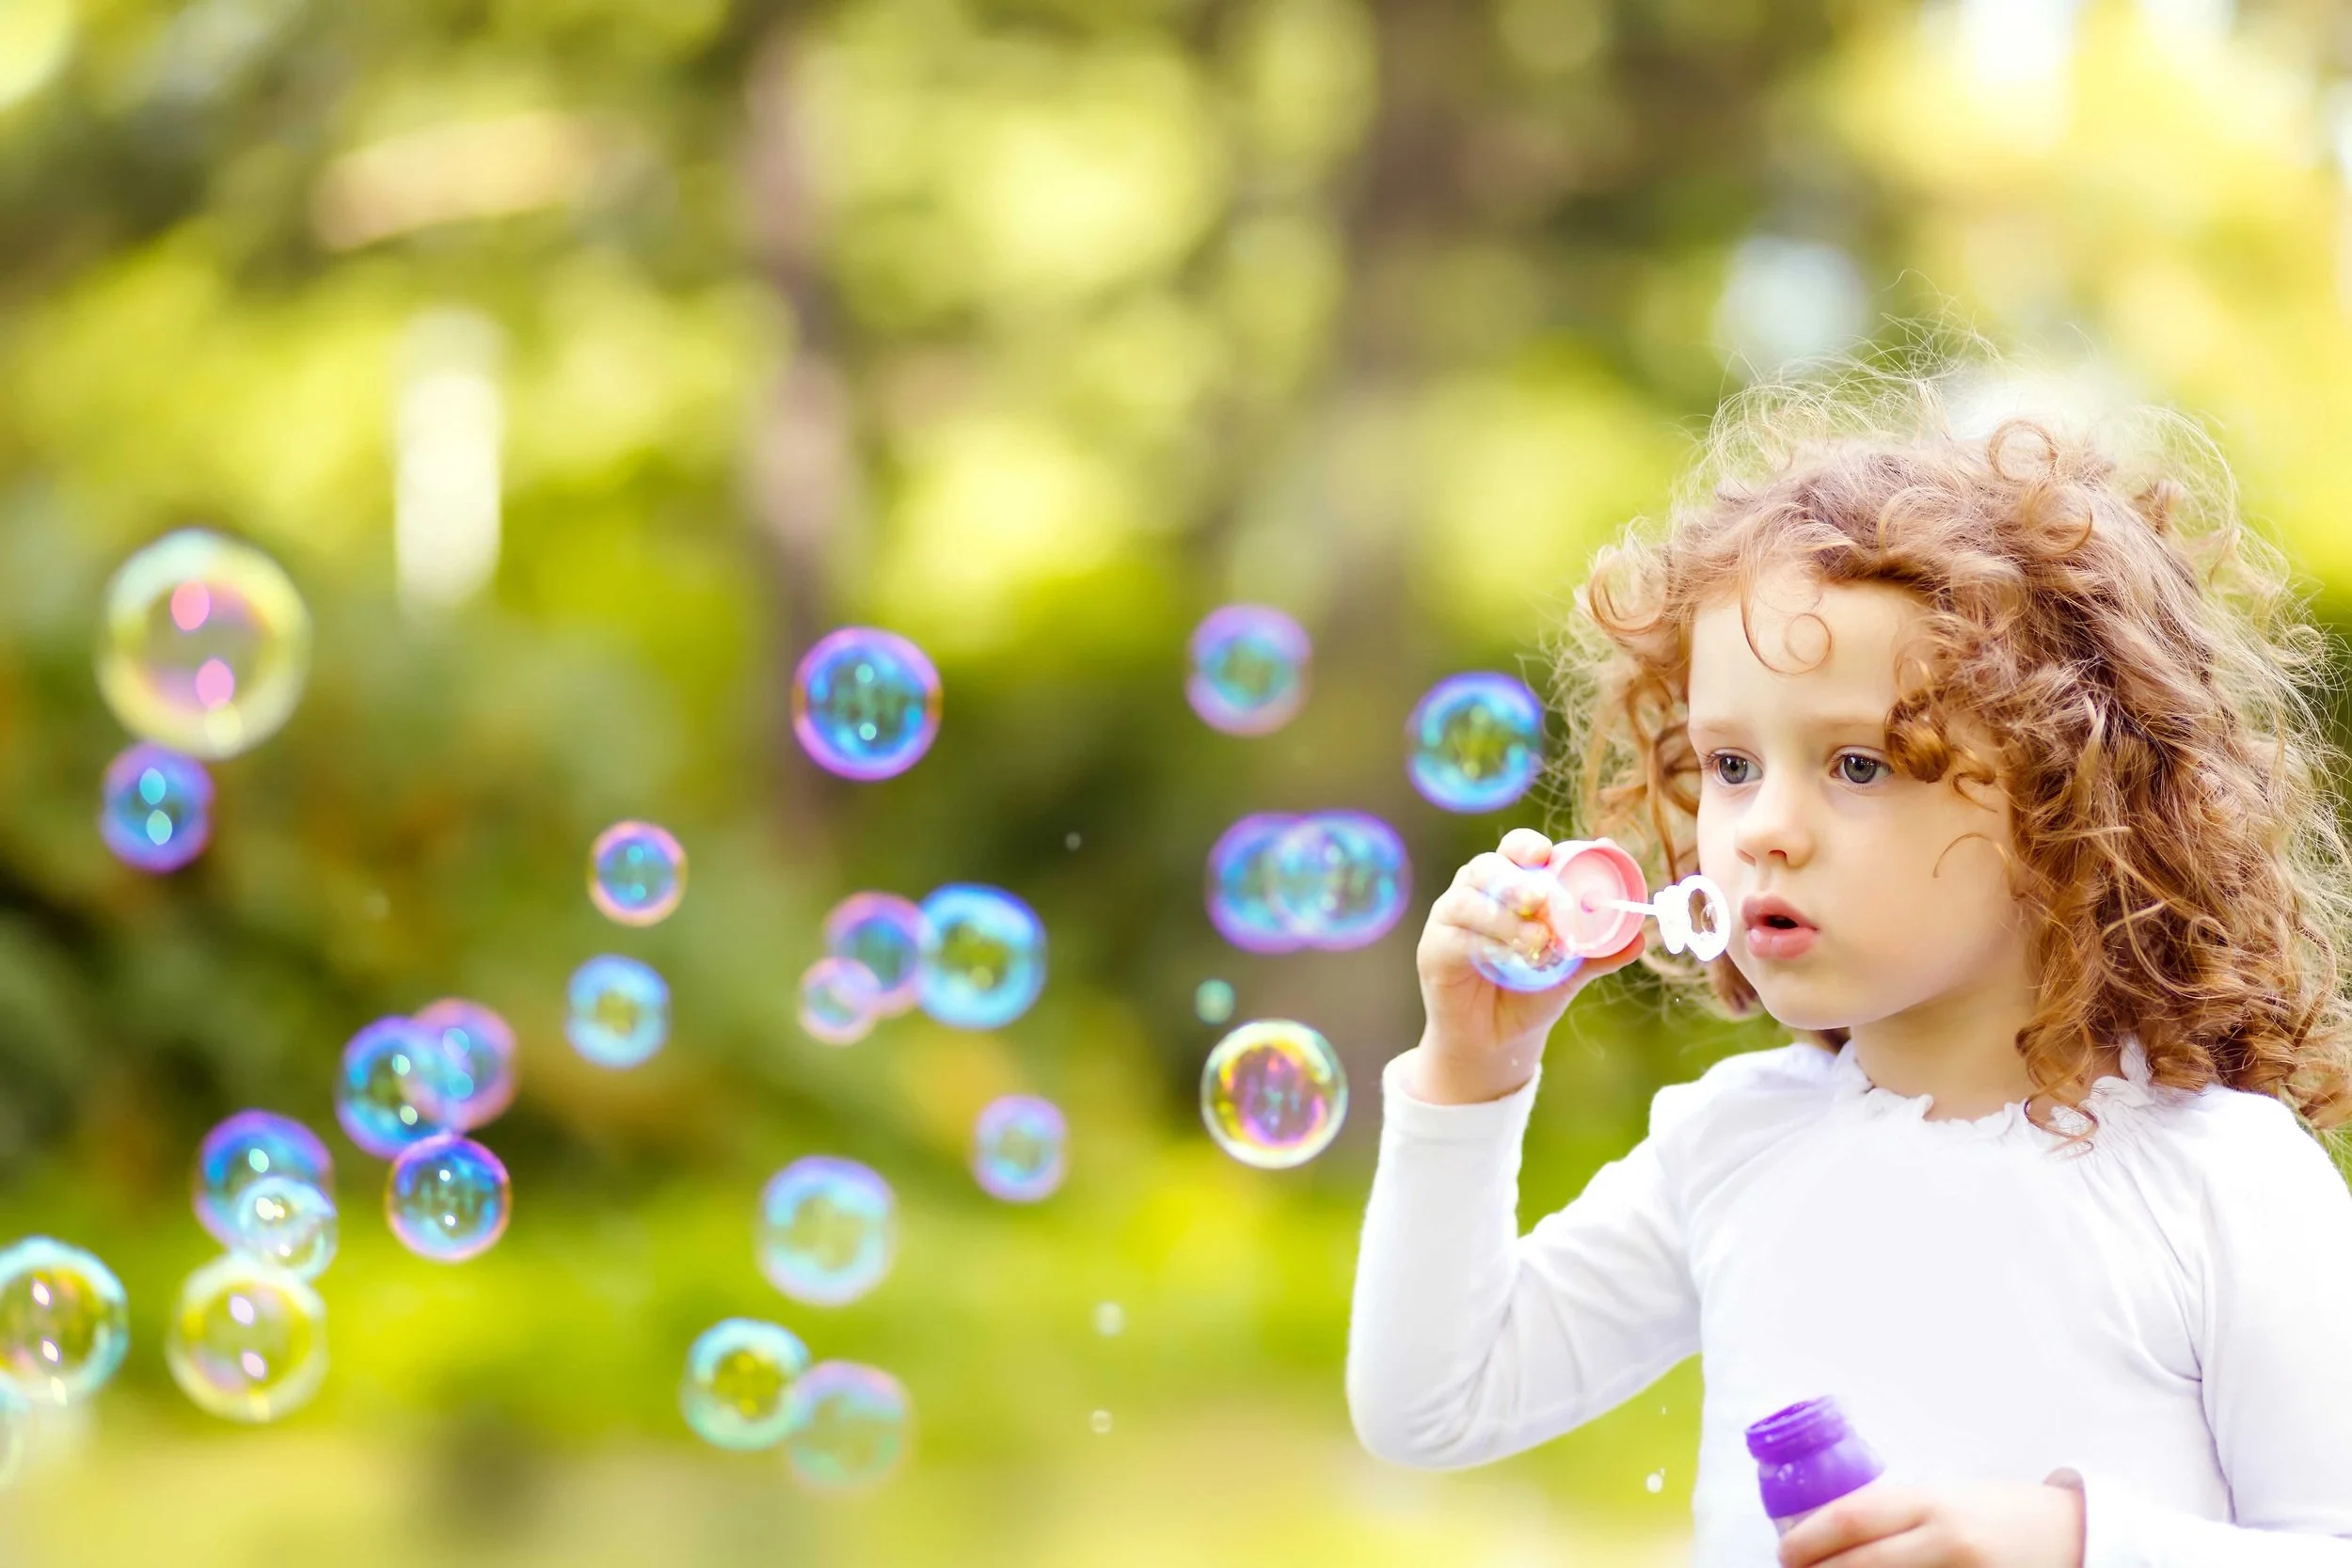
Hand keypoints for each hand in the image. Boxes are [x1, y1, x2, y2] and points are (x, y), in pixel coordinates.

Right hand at [1406, 828, 1646, 1104]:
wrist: (1497, 1041)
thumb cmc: (1530, 993)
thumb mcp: (1572, 971)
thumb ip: (1600, 952)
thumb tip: (1639, 938)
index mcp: (1509, 884)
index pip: (1515, 849)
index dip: (1528, 846)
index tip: (1549, 855)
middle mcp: (1475, 892)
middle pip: (1486, 866)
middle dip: (1515, 879)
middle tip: (1543, 900)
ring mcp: (1450, 918)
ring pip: (1469, 899)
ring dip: (1506, 917)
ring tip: (1539, 943)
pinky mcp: (1434, 948)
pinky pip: (1457, 936)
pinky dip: (1487, 945)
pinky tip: (1511, 961)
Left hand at [1777, 1480, 2084, 1567]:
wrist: (2076, 1539)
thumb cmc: (2001, 1515)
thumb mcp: (1947, 1499)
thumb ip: (1896, 1514)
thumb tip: (1824, 1532)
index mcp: (1934, 1503)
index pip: (1851, 1518)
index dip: (1806, 1539)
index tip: (1784, 1552)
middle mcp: (1949, 1543)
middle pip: (1858, 1565)